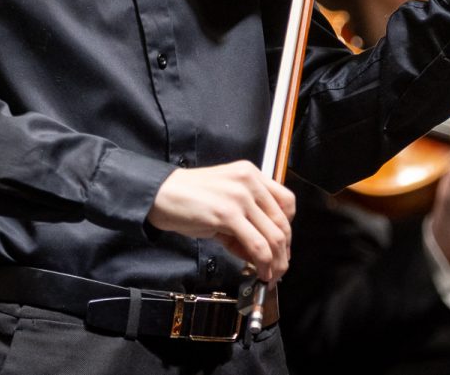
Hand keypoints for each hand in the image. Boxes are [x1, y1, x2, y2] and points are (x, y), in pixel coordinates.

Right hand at [148, 161, 293, 281]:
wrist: (160, 195)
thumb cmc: (187, 198)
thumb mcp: (224, 202)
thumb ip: (245, 221)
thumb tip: (259, 251)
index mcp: (250, 174)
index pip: (286, 201)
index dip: (289, 228)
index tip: (283, 246)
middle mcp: (249, 182)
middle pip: (283, 222)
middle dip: (285, 251)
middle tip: (279, 268)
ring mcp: (240, 197)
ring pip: (275, 236)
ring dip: (277, 262)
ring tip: (271, 275)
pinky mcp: (228, 214)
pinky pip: (257, 245)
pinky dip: (263, 263)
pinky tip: (259, 271)